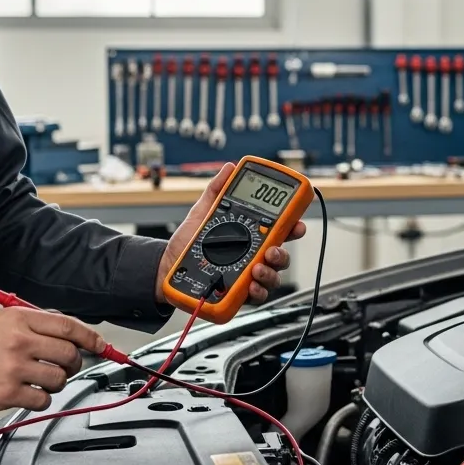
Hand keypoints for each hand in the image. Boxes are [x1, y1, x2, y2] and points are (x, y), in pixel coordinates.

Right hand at [0, 308, 104, 413]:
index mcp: (19, 319)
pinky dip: (40, 399)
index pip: (68, 326)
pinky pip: (42, 399)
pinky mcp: (7, 393)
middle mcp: (19, 342)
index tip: (100, 345)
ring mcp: (14, 369)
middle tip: (65, 367)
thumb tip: (66, 332)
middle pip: (69, 354)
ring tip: (38, 379)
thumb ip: (31, 323)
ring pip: (59, 378)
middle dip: (73, 363)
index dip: (90, 337)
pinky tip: (26, 393)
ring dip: (55, 382)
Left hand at [156, 162, 306, 306]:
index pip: (279, 231)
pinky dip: (258, 291)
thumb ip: (218, 190)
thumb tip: (229, 169)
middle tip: (272, 250)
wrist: (167, 265)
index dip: (293, 227)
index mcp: (251, 235)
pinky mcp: (239, 293)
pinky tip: (250, 285)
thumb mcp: (203, 211)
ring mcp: (248, 276)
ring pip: (273, 277)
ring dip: (270, 273)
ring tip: (257, 268)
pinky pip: (257, 295)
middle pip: (281, 256)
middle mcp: (254, 256)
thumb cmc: (188, 241)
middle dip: (282, 253)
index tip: (296, 224)